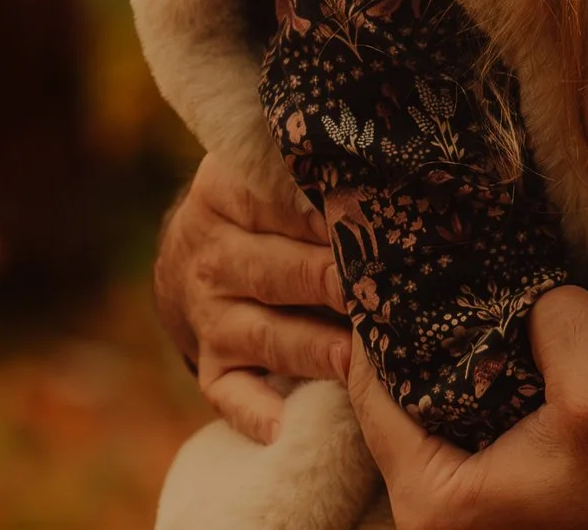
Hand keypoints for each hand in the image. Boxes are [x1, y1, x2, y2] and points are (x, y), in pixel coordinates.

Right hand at [153, 152, 350, 440]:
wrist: (199, 255)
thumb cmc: (267, 205)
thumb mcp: (268, 168)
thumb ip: (311, 163)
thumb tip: (387, 161)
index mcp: (222, 194)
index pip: (272, 202)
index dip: (324, 215)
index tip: (370, 224)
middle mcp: (211, 257)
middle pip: (275, 271)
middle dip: (327, 282)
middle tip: (376, 292)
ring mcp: (209, 316)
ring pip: (264, 335)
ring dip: (311, 348)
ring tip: (354, 359)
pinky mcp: (213, 367)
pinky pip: (231, 395)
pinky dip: (255, 412)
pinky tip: (284, 426)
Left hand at [347, 286, 587, 529]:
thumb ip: (560, 323)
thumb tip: (540, 290)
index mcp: (434, 497)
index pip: (370, 387)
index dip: (381, 318)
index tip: (402, 260)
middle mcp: (435, 511)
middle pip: (396, 396)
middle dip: (419, 333)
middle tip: (440, 268)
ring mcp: (468, 506)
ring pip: (434, 405)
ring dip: (456, 354)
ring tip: (480, 295)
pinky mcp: (501, 492)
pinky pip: (467, 422)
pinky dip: (483, 379)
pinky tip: (512, 339)